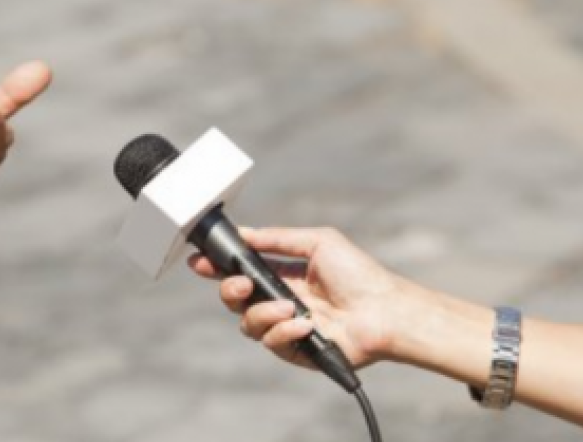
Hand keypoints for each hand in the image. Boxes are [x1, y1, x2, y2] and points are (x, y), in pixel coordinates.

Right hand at [189, 227, 438, 369]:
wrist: (384, 312)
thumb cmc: (359, 274)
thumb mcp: (318, 242)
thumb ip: (277, 239)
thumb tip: (245, 233)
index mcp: (284, 273)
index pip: (242, 270)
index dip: (217, 267)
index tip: (199, 262)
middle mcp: (281, 300)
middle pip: (235, 299)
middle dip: (230, 290)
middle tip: (243, 285)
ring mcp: (286, 326)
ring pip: (248, 324)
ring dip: (263, 313)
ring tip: (290, 308)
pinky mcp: (294, 350)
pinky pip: (271, 343)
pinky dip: (284, 332)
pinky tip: (305, 325)